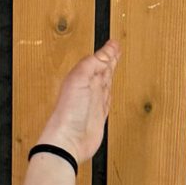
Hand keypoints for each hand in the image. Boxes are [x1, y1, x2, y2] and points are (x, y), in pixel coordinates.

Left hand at [35, 39, 119, 164]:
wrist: (69, 141)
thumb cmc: (69, 112)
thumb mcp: (80, 78)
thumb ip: (93, 63)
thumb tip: (106, 52)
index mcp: (83, 77)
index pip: (99, 60)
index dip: (107, 52)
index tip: (114, 43)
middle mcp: (89, 88)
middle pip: (102, 69)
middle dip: (110, 59)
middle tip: (116, 48)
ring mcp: (94, 103)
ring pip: (105, 83)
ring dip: (110, 72)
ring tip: (114, 62)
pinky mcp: (99, 116)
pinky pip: (107, 100)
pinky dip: (110, 92)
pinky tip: (109, 89)